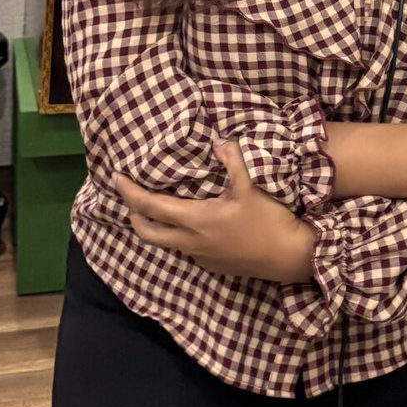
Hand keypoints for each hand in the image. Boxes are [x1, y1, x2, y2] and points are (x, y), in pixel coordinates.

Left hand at [113, 139, 314, 282]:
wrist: (288, 257)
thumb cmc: (268, 220)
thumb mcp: (251, 187)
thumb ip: (233, 161)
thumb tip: (218, 141)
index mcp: (196, 220)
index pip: (151, 207)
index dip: (130, 193)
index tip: (117, 179)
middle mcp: (191, 242)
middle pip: (148, 233)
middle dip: (134, 215)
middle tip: (132, 197)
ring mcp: (201, 257)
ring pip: (166, 243)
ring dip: (156, 226)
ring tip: (160, 208)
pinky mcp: (213, 265)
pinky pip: (186, 249)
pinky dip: (180, 235)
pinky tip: (194, 224)